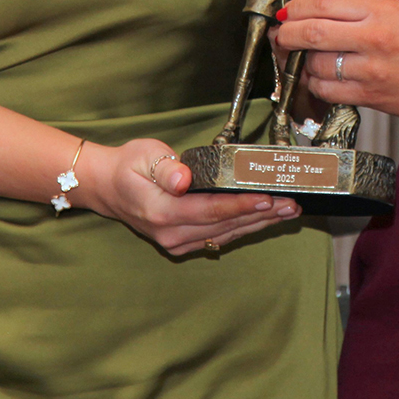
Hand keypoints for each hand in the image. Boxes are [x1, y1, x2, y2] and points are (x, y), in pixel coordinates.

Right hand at [77, 139, 300, 256]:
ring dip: (258, 223)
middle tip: (290, 203)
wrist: (108, 188)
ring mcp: (177, 242)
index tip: (266, 198)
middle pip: (224, 225)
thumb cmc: (129, 165)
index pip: (210, 210)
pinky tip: (264, 219)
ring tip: (286, 211)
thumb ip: (165, 167)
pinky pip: (219, 236)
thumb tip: (183, 177)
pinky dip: (244, 227)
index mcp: (162, 211)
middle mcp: (171, 233)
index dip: (240, 205)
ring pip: (226, 234)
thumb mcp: (143, 155)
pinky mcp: (183, 243)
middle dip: (260, 214)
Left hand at [274, 0, 398, 122]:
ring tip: (298, 58)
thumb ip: (358, 10)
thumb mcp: (398, 12)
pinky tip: (319, 77)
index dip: (297, 7)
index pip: (324, 2)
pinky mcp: (371, 97)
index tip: (287, 11)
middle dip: (287, 35)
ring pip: (315, 64)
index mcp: (382, 10)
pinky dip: (316, 84)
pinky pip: (328, 90)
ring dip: (300, 62)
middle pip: (311, 33)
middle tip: (280, 35)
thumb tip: (315, 13)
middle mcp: (375, 38)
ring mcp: (371, 70)